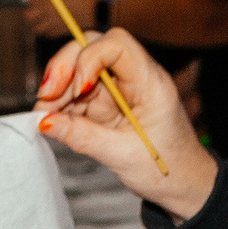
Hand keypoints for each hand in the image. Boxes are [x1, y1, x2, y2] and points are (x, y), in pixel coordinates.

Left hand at [23, 0, 99, 36]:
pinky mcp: (60, 32)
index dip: (33, 1)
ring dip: (37, 24)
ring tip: (44, 21)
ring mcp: (53, 22)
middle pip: (28, 15)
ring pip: (35, 27)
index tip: (35, 1)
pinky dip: (47, 31)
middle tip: (34, 13)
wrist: (98, 9)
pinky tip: (54, 27)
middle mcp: (49, 10)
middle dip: (29, 14)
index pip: (32, 0)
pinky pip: (47, 34)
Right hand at [32, 28, 218, 220]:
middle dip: (64, 68)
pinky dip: (58, 104)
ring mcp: (117, 89)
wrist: (183, 183)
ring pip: (77, 68)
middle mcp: (133, 78)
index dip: (89, 58)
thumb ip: (82, 136)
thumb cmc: (167, 169)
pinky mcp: (104, 103)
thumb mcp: (122, 156)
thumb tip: (44, 122)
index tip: (77, 89)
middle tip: (46, 98)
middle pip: (91, 47)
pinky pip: (74, 92)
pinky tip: (51, 120)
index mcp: (150, 83)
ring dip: (56, 88)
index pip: (117, 45)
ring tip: (44, 115)